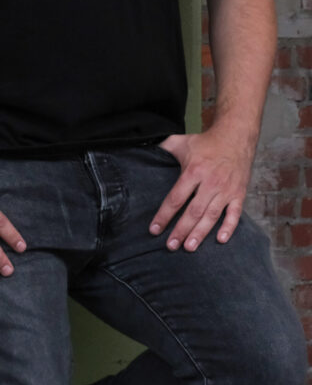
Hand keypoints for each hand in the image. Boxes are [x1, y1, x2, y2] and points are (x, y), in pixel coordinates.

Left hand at [149, 127, 254, 251]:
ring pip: (211, 215)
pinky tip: (220, 240)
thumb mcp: (181, 142)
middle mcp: (210, 182)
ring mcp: (226, 189)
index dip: (164, 215)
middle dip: (181, 230)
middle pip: (193, 211)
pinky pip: (235, 214)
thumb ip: (164, 149)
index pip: (176, 198)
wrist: (235, 137)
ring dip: (200, 233)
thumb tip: (144, 152)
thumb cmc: (205, 143)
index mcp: (194, 171)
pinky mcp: (239, 193)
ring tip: (189, 247)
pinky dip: (229, 227)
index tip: (154, 229)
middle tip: (171, 246)